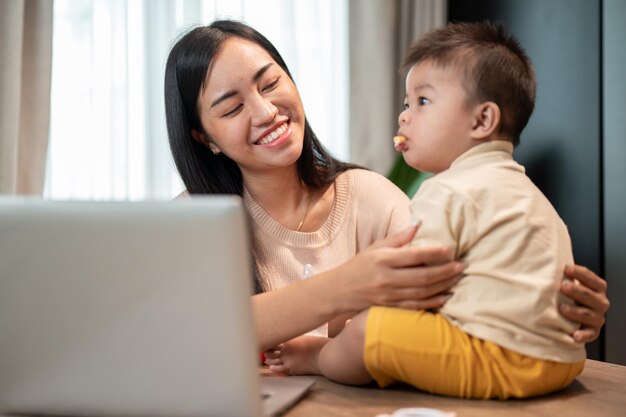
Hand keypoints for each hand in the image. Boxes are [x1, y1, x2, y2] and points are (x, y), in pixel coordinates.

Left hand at [264, 336, 326, 374]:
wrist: (321, 355)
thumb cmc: (314, 344)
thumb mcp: (300, 337)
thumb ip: (290, 339)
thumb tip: (284, 339)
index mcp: (287, 341)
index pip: (271, 342)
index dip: (268, 343)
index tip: (267, 343)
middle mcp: (285, 351)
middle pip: (269, 352)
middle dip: (267, 352)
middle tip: (267, 352)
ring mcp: (287, 360)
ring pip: (271, 361)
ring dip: (269, 360)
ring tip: (269, 359)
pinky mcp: (290, 369)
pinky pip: (277, 369)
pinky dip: (273, 368)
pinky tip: (272, 366)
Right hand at [334, 225, 464, 311]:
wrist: (340, 290)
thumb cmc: (360, 265)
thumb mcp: (375, 247)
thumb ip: (397, 238)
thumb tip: (418, 225)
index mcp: (383, 259)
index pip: (413, 255)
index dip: (433, 252)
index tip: (450, 249)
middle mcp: (386, 278)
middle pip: (422, 276)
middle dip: (445, 271)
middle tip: (461, 265)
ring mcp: (389, 295)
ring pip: (422, 292)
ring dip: (443, 285)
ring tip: (457, 277)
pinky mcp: (390, 307)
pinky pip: (415, 307)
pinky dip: (432, 302)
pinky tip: (445, 297)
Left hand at [559, 265, 609, 342]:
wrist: (573, 316)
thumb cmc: (569, 295)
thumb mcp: (570, 283)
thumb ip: (565, 275)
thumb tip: (550, 262)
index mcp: (597, 288)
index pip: (592, 279)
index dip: (580, 273)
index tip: (565, 268)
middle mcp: (601, 302)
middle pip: (591, 296)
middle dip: (577, 291)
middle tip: (563, 286)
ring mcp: (598, 318)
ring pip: (590, 315)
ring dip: (576, 311)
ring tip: (562, 308)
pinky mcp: (593, 332)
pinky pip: (590, 334)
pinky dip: (583, 335)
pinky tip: (574, 335)